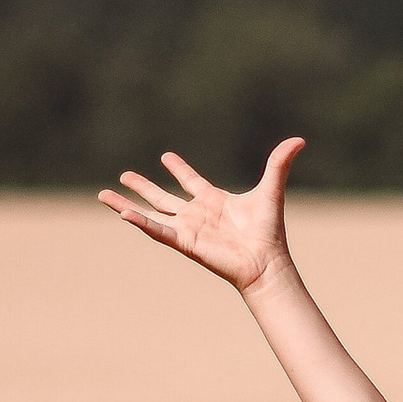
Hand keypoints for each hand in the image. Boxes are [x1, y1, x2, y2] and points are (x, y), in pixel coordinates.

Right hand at [98, 135, 302, 293]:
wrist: (266, 261)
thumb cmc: (268, 231)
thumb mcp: (270, 190)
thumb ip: (279, 163)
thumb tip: (299, 140)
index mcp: (213, 201)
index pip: (191, 181)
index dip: (178, 168)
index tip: (166, 156)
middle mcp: (196, 214)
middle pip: (162, 197)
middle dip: (143, 186)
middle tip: (123, 175)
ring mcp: (187, 229)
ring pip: (151, 214)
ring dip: (126, 205)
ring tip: (103, 195)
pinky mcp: (184, 242)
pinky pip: (157, 230)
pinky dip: (139, 222)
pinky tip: (122, 213)